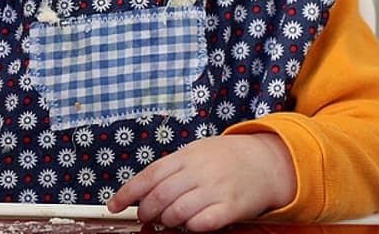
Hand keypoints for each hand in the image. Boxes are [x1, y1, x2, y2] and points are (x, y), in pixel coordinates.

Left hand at [106, 133, 296, 231]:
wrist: (264, 162)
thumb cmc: (225, 159)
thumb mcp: (195, 152)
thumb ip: (171, 169)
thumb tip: (143, 189)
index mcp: (185, 157)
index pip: (149, 175)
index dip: (128, 193)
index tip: (114, 205)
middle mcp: (198, 172)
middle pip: (160, 196)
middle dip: (147, 211)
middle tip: (146, 216)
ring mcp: (215, 189)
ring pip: (178, 212)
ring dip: (167, 221)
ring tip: (168, 221)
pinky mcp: (231, 207)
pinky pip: (204, 222)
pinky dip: (192, 227)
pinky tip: (191, 224)